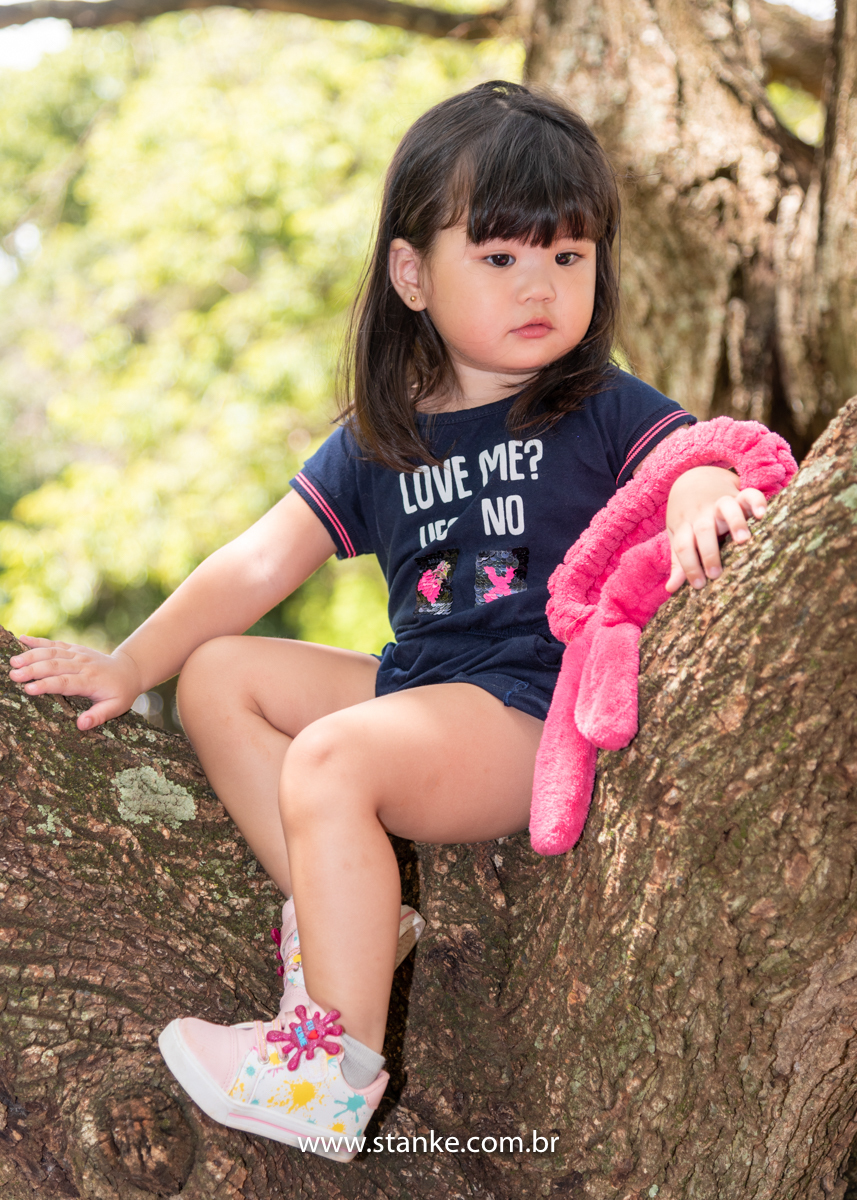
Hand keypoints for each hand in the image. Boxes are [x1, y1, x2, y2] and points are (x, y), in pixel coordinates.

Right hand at [7, 637, 142, 730]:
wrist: (129, 670)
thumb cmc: (120, 693)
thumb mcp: (116, 708)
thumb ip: (99, 716)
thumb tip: (81, 725)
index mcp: (91, 681)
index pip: (65, 683)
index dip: (47, 685)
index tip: (29, 689)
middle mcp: (83, 665)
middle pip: (55, 666)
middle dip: (33, 670)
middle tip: (13, 675)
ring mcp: (78, 654)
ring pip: (53, 652)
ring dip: (32, 655)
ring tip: (13, 661)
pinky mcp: (74, 649)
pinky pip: (55, 643)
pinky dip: (39, 641)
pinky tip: (22, 639)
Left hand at [665, 466, 766, 592]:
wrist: (694, 480)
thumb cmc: (687, 517)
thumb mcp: (678, 535)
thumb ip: (678, 561)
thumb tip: (671, 588)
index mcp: (686, 525)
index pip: (683, 545)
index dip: (689, 565)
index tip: (698, 585)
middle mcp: (704, 514)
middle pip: (703, 530)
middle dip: (709, 552)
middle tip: (715, 574)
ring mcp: (721, 503)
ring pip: (727, 508)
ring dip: (734, 522)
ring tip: (743, 540)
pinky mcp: (740, 496)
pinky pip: (750, 494)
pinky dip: (757, 502)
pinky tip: (762, 515)